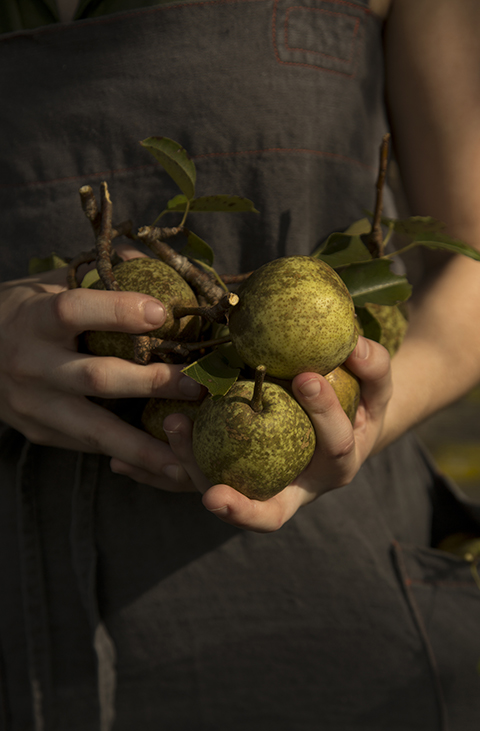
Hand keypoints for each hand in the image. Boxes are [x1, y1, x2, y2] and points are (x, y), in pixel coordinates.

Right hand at [0, 257, 203, 476]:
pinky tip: (163, 465)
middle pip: (96, 377)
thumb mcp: (46, 286)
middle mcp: (31, 364)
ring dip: (145, 447)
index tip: (164, 311)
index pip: (73, 311)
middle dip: (152, 383)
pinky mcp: (41, 433)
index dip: (117, 310)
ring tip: (185, 460)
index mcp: (34, 319)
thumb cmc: (24, 314)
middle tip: (198, 385)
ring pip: (95, 430)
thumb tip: (150, 260)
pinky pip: (89, 446)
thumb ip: (95, 275)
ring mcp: (34, 405)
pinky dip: (128, 456)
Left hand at [110, 336, 391, 530]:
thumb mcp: (376, 385)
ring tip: (169, 430)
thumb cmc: (359, 402)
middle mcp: (297, 490)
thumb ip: (372, 366)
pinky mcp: (228, 480)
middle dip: (241, 508)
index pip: (335, 447)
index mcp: (338, 465)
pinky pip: (193, 481)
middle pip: (269, 513)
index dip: (324, 416)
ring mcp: (260, 489)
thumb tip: (355, 342)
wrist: (340, 426)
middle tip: (212, 494)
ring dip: (191, 474)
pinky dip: (159, 474)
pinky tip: (121, 464)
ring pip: (223, 496)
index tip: (306, 377)